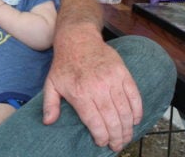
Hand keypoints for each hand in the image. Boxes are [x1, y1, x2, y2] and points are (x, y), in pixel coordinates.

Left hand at [42, 31, 141, 151]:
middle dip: (117, 137)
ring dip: (128, 128)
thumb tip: (48, 122)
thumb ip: (49, 104)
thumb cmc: (64, 64)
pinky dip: (137, 111)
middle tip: (117, 145)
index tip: (103, 143)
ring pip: (125, 111)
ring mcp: (112, 79)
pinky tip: (134, 120)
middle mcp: (97, 87)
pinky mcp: (122, 72)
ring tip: (126, 137)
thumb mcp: (51, 83)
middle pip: (112, 120)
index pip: (95, 122)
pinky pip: (134, 95)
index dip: (101, 136)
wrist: (78, 39)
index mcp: (80, 93)